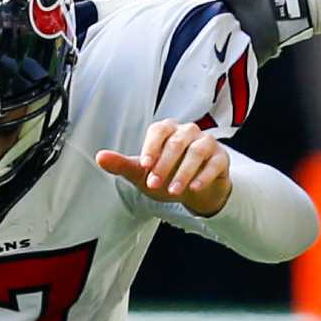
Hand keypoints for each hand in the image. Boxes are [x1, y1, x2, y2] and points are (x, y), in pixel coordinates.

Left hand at [96, 119, 231, 216]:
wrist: (194, 189)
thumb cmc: (166, 175)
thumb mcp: (142, 173)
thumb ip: (122, 164)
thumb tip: (100, 157)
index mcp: (167, 130)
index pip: (158, 131)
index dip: (151, 147)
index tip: (144, 166)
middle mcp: (187, 132)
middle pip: (177, 142)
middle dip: (164, 165)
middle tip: (154, 184)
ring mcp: (206, 143)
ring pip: (197, 151)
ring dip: (184, 172)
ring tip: (173, 191)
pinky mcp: (221, 157)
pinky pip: (214, 163)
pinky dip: (204, 176)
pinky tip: (194, 188)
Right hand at [148, 0, 309, 61]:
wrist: (274, 5)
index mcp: (199, 9)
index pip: (171, 17)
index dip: (155, 20)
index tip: (136, 24)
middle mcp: (205, 27)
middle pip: (178, 37)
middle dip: (163, 43)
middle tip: (142, 48)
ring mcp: (216, 45)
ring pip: (191, 54)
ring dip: (178, 58)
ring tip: (155, 64)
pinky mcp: (229, 60)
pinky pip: (212, 68)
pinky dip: (200, 71)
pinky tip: (181, 76)